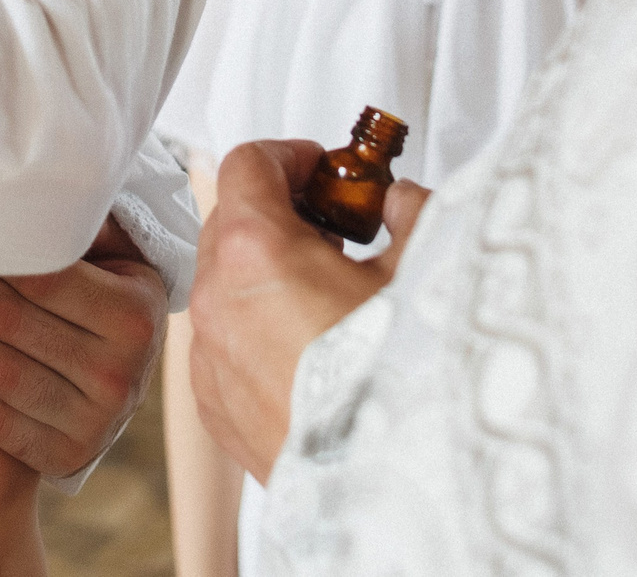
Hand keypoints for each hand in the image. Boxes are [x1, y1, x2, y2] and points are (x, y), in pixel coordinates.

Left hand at [0, 217, 169, 477]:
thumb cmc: (106, 295)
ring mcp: (97, 423)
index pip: (39, 275)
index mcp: (137, 313)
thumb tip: (35, 179)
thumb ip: (83, 220)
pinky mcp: (67, 458)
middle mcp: (123, 373)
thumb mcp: (115, 254)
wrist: (122, 381)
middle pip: (6, 320)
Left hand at [185, 141, 429, 480]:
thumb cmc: (406, 379)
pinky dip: (256, 330)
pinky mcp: (217, 408)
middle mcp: (218, 302)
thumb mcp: (426, 268)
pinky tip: (313, 346)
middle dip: (278, 212)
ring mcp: (210, 359)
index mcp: (256, 251)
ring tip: (328, 289)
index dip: (289, 155)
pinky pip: (224, 345)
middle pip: (228, 222)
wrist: (394, 482)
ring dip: (265, 274)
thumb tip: (400, 201)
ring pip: (223, 287)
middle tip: (334, 224)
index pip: (247, 164)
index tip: (322, 167)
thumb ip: (410, 213)